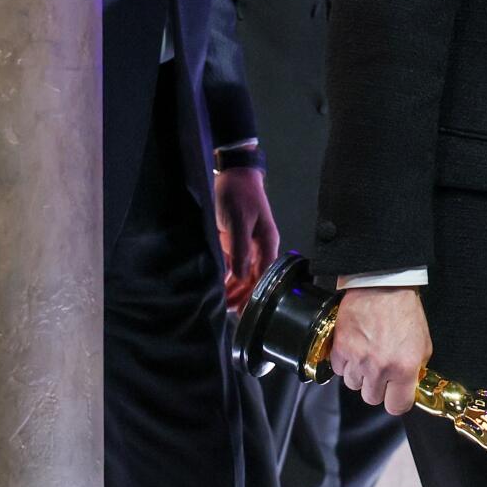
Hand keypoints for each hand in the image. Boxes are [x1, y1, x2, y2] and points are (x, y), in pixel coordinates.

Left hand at [214, 168, 278, 312]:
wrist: (233, 174)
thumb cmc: (239, 195)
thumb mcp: (239, 220)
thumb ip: (240, 248)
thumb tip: (240, 276)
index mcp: (267, 242)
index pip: (265, 274)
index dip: (257, 293)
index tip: (247, 310)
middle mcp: (260, 247)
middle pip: (255, 277)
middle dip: (244, 295)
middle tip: (230, 312)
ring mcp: (247, 245)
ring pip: (243, 273)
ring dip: (234, 289)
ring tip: (223, 306)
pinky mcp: (234, 242)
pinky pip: (232, 265)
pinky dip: (226, 277)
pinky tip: (218, 288)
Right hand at [328, 287, 430, 415]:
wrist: (383, 287)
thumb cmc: (405, 312)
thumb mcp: (424, 344)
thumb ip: (416, 369)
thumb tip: (408, 387)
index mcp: (404, 368)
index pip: (397, 406)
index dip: (397, 401)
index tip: (396, 395)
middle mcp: (379, 368)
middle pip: (371, 398)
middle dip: (378, 387)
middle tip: (383, 369)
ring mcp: (357, 360)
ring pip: (353, 385)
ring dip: (361, 375)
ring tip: (369, 354)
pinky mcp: (339, 350)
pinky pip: (339, 370)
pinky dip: (346, 363)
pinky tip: (356, 347)